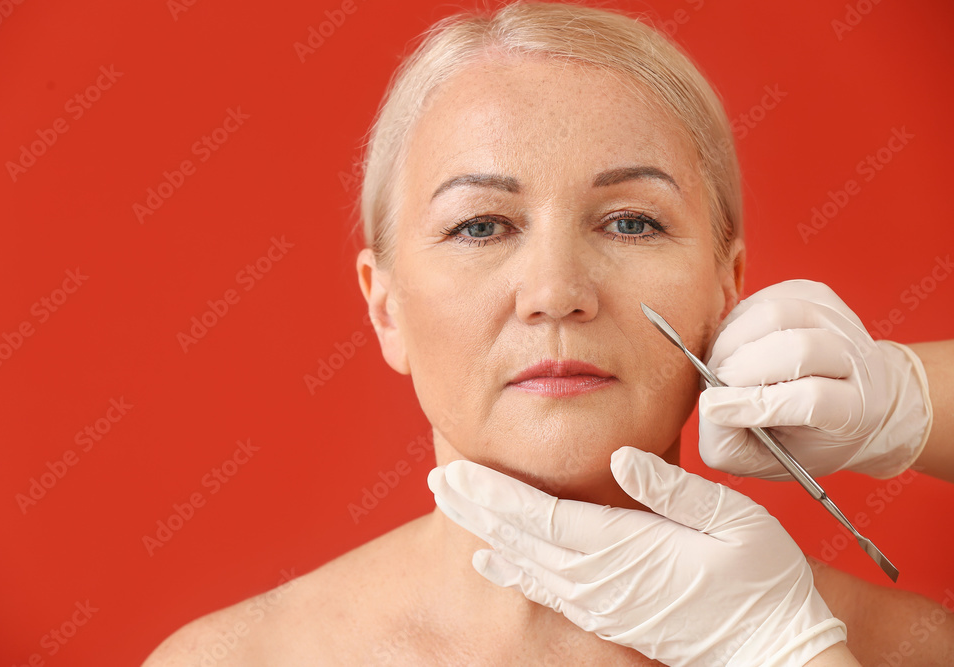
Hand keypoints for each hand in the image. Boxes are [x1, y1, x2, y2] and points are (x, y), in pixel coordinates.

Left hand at [428, 447, 845, 666]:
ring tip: (452, 507)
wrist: (773, 652)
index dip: (495, 494)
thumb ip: (673, 491)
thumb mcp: (733, 520)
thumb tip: (622, 457)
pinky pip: (545, 591)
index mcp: (626, 548)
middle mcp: (601, 578)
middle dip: (476, 508)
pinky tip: (490, 559)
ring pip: (526, 564)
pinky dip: (511, 571)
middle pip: (521, 539)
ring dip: (485, 532)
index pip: (542, 516)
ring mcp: (600, 602)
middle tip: (436, 479)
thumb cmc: (761, 580)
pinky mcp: (607, 616)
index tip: (457, 472)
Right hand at [700, 279, 932, 479]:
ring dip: (733, 340)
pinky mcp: (815, 293)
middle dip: (739, 367)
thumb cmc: (804, 436)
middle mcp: (858, 359)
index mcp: (857, 410)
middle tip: (716, 385)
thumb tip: (710, 405)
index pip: (811, 399)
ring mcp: (839, 319)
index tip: (713, 407)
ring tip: (721, 365)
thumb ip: (730, 442)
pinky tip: (737, 345)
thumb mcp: (766, 459)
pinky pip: (766, 297)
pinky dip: (738, 322)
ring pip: (778, 314)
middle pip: (797, 349)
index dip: (757, 403)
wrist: (846, 397)